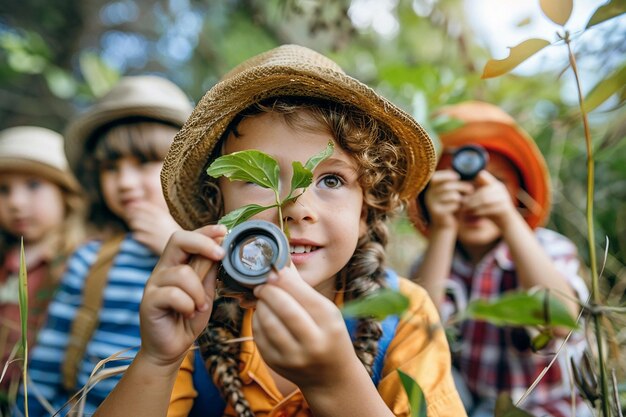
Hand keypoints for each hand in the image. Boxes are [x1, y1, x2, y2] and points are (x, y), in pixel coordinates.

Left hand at [126, 201, 181, 253]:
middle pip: (137, 214)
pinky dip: (138, 237)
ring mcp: (154, 230)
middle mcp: (158, 220)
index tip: (135, 212)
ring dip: (135, 228)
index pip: (143, 205)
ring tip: (140, 231)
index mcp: (162, 214)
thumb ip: (155, 214)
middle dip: (134, 218)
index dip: (136, 208)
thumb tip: (137, 206)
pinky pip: (137, 235)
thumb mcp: (167, 220)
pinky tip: (143, 240)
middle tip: (137, 224)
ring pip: (135, 223)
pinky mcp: (151, 241)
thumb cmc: (172, 234)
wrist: (181, 248)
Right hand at [139, 225, 226, 365]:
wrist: (171, 348)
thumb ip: (209, 271)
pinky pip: (173, 294)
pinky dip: (188, 305)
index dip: (205, 231)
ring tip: (199, 307)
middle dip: (203, 244)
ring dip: (198, 292)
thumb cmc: (188, 318)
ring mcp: (153, 284)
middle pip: (178, 240)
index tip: (224, 231)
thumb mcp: (205, 292)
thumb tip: (221, 247)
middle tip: (220, 256)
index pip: (187, 238)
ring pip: (182, 273)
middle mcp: (163, 269)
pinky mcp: (148, 301)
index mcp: (176, 264)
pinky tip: (188, 313)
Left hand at [251, 264, 357, 388]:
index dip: (282, 279)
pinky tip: (263, 314)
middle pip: (282, 308)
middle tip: (263, 284)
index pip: (301, 294)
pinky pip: (259, 335)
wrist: (331, 377)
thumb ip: (302, 289)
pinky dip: (257, 320)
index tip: (273, 270)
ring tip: (263, 298)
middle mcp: (312, 343)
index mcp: (329, 324)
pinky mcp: (276, 364)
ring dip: (260, 304)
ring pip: (267, 322)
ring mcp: (293, 357)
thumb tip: (279, 264)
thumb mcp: (327, 311)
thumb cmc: (329, 335)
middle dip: (268, 290)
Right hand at [425, 169, 473, 230]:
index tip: (458, 176)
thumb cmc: (450, 205)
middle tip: (471, 189)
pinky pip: (453, 205)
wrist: (445, 225)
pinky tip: (460, 209)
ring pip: (452, 195)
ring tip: (466, 200)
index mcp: (431, 188)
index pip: (435, 177)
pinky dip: (460, 206)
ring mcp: (431, 204)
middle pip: (447, 186)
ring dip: (462, 197)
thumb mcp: (450, 192)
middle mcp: (428, 195)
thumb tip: (455, 165)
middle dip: (461, 186)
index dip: (447, 175)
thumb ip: (452, 181)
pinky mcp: (437, 213)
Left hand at [462, 170, 519, 228]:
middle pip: (481, 192)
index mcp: (495, 184)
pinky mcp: (504, 207)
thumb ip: (477, 194)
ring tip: (465, 210)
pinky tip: (472, 214)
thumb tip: (461, 192)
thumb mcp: (485, 200)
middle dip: (470, 199)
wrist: (508, 222)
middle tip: (462, 205)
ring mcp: (504, 198)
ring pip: (484, 200)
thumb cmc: (492, 211)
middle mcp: (500, 189)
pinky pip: (489, 208)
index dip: (471, 182)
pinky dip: (478, 211)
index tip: (464, 191)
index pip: (482, 176)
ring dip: (473, 206)